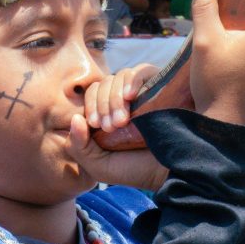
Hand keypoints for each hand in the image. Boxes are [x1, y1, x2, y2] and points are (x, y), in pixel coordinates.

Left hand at [68, 63, 166, 188]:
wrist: (169, 172)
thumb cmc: (135, 170)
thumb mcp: (99, 166)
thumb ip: (78, 146)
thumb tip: (74, 118)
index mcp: (108, 112)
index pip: (92, 93)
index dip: (90, 106)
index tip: (96, 126)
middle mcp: (124, 99)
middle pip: (104, 83)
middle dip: (103, 104)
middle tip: (111, 127)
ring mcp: (142, 91)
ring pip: (120, 76)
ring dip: (115, 98)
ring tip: (123, 121)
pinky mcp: (160, 86)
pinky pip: (142, 71)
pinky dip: (132, 80)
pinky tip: (131, 96)